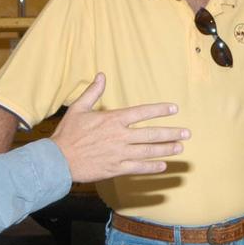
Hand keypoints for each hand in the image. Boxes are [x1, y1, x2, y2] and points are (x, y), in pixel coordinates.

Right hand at [50, 73, 188, 182]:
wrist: (58, 160)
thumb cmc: (68, 134)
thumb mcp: (78, 108)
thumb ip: (93, 92)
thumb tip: (101, 75)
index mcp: (113, 120)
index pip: (142, 112)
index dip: (160, 110)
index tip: (174, 108)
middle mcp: (120, 136)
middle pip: (151, 134)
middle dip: (171, 133)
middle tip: (186, 133)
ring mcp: (119, 153)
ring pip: (149, 151)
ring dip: (166, 149)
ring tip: (179, 148)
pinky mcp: (116, 168)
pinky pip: (138, 168)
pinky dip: (152, 167)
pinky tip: (163, 166)